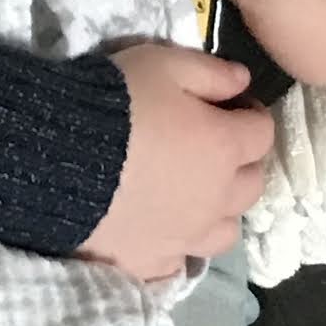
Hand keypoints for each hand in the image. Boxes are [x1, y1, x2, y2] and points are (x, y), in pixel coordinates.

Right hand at [77, 43, 272, 282]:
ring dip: (220, 207)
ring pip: (227, 228)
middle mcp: (218, 198)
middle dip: (241, 160)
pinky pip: (183, 256)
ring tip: (193, 189)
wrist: (63, 155)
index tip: (231, 103)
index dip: (250, 113)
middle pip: (252, 184)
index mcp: (225, 147)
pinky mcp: (155, 261)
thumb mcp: (165, 64)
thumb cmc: (120, 101)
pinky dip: (181, 239)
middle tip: (212, 142)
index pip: (262, 132)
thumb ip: (211, 72)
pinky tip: (162, 222)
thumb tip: (243, 80)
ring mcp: (188, 236)